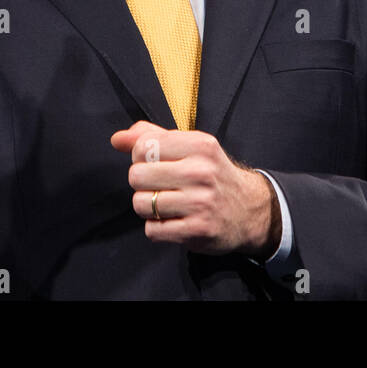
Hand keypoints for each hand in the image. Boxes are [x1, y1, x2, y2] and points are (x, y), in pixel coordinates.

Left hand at [110, 121, 280, 257]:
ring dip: (147, 207)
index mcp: (200, 145)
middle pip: (137, 176)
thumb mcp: (189, 146)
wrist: (249, 210)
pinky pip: (153, 230)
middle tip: (159, 186)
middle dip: (141, 183)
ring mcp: (201, 203)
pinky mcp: (198, 230)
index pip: (143, 146)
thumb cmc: (211, 174)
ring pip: (141, 204)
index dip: (140, 157)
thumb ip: (152, 136)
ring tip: (166, 204)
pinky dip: (157, 227)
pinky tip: (173, 220)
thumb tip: (117, 139)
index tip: (154, 163)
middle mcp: (201, 172)